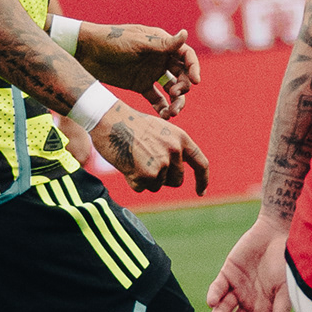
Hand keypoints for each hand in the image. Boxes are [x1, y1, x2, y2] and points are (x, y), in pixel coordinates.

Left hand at [80, 23, 200, 119]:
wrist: (86, 52)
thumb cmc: (111, 41)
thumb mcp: (138, 43)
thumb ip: (162, 44)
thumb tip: (185, 34)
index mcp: (162, 44)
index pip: (186, 56)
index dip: (194, 68)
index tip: (196, 82)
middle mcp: (160, 58)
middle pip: (182, 75)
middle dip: (183, 86)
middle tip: (175, 95)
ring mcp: (151, 72)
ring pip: (171, 89)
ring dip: (176, 101)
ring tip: (172, 113)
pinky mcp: (140, 85)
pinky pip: (156, 98)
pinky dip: (162, 107)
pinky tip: (163, 116)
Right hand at [91, 100, 208, 195]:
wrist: (109, 119)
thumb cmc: (130, 124)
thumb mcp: (159, 130)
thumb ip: (171, 148)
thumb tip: (175, 174)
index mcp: (181, 138)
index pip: (201, 163)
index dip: (202, 180)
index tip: (201, 193)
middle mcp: (174, 151)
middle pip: (176, 180)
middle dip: (163, 179)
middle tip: (145, 164)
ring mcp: (161, 163)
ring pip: (157, 185)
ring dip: (145, 179)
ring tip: (133, 158)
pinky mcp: (146, 175)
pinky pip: (141, 188)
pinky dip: (132, 181)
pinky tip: (125, 164)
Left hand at [206, 214, 289, 311]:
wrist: (277, 233)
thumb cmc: (287, 263)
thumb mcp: (286, 289)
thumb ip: (280, 311)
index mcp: (266, 311)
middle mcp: (251, 304)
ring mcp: (238, 289)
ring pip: (224, 309)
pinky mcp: (227, 274)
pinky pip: (217, 289)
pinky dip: (214, 296)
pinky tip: (213, 302)